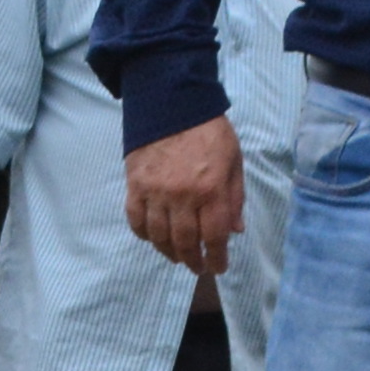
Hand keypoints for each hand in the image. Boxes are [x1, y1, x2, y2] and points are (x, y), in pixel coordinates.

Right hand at [125, 117, 245, 278]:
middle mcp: (182, 196)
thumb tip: (234, 231)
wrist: (172, 103)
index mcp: (211, 189)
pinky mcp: (135, 185)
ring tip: (177, 256)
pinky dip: (144, 234)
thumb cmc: (209, 131)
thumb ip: (234, 196)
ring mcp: (155, 192)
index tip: (219, 267)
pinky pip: (136, 220)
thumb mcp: (233, 160)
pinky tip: (153, 238)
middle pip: (185, 242)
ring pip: (159, 236)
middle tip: (198, 266)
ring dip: (169, 252)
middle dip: (193, 260)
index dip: (217, 257)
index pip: (213, 236)